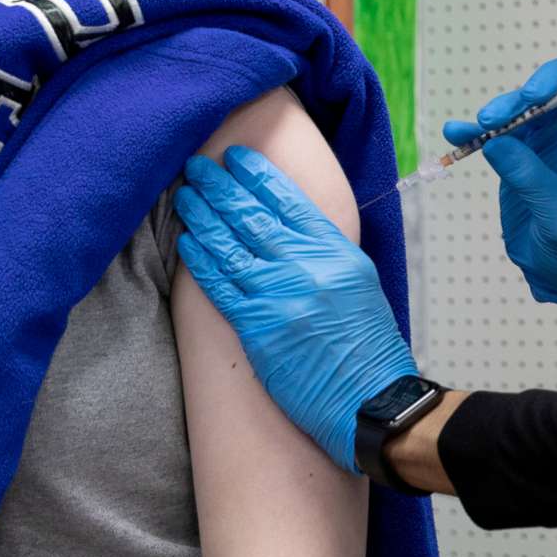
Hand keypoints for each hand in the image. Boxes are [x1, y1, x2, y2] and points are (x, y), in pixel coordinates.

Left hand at [176, 146, 418, 474]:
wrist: (371, 398)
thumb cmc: (369, 346)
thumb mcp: (359, 284)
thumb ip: (325, 254)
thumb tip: (290, 231)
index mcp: (336, 251)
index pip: (289, 200)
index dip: (257, 175)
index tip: (236, 158)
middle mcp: (307, 267)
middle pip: (252, 216)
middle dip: (220, 187)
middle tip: (197, 167)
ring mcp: (281, 296)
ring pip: (230, 245)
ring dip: (203, 218)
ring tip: (186, 197)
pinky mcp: (259, 328)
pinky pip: (221, 286)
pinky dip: (202, 261)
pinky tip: (188, 242)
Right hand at [444, 36, 556, 305]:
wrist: (553, 267)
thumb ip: (533, 180)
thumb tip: (499, 142)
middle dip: (548, 81)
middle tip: (527, 99)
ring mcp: (552, 134)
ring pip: (530, 99)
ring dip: (507, 105)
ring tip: (485, 124)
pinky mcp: (520, 146)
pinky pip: (498, 126)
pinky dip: (476, 128)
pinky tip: (457, 132)